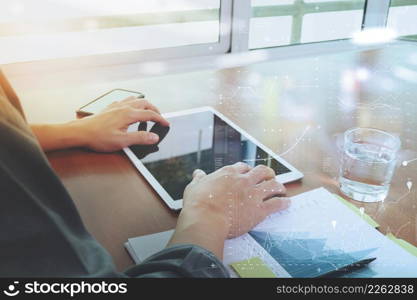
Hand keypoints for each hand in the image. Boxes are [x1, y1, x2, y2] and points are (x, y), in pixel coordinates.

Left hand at [75, 97, 168, 151]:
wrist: (81, 132)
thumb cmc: (99, 137)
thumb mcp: (122, 141)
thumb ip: (140, 138)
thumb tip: (154, 137)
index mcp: (129, 114)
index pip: (150, 115)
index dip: (160, 119)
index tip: (166, 124)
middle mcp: (124, 107)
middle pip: (145, 103)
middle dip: (155, 110)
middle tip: (160, 117)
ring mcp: (116, 106)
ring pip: (136, 99)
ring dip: (145, 104)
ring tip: (149, 111)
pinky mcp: (110, 107)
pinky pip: (126, 100)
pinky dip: (134, 103)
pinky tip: (131, 108)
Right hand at [168, 163, 289, 258]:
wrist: (205, 218)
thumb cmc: (198, 204)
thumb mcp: (194, 186)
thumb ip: (199, 179)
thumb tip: (198, 174)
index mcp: (228, 174)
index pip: (243, 167)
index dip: (247, 170)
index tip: (248, 173)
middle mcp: (243, 181)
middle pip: (262, 171)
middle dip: (268, 173)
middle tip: (270, 177)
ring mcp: (253, 194)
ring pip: (272, 185)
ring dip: (278, 186)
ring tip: (281, 189)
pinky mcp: (259, 210)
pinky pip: (277, 203)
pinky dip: (283, 203)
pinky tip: (286, 203)